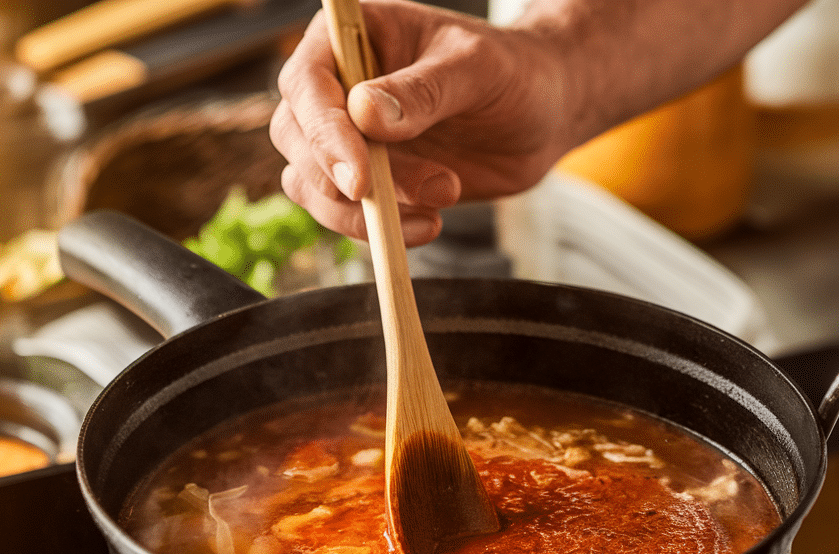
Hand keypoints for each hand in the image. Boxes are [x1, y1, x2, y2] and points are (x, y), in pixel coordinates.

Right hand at [271, 1, 572, 244]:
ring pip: (312, 186)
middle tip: (418, 194)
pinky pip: (346, 217)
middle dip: (346, 180)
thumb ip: (425, 90)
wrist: (543, 112)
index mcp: (352, 38)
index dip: (323, 134)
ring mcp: (349, 138)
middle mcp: (338, 87)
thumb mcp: (478, 69)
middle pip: (295, 138)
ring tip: (445, 195)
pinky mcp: (368, 183)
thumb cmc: (512, 71)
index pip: (307, 84)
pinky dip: (382, 231)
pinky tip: (432, 223)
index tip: (360, 179)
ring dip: (369, 212)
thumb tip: (366, 115)